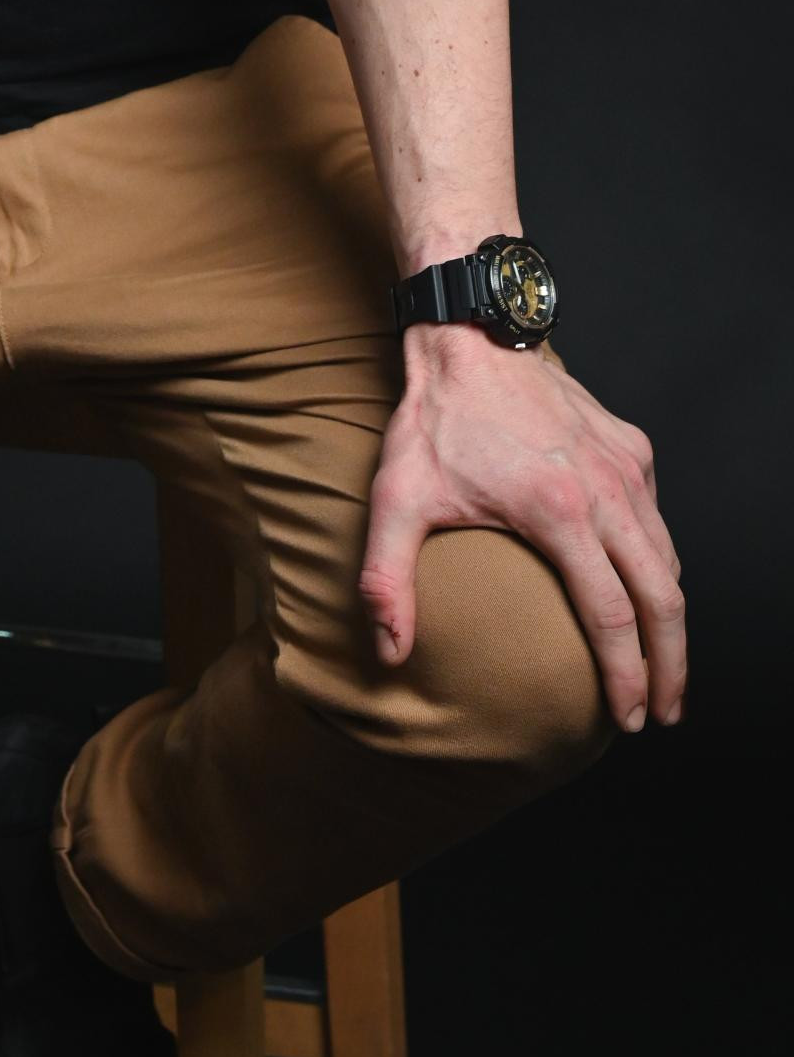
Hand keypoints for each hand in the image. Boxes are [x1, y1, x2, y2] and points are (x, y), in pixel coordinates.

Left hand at [358, 327, 685, 732]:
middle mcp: (607, 491)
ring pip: (668, 560)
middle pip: (663, 599)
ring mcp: (626, 467)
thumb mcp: (394, 498)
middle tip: (664, 713)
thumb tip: (388, 652)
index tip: (626, 718)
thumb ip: (386, 579)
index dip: (626, 677)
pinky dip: (660, 565)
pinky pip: (658, 520)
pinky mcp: (632, 447)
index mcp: (558, 512)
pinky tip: (644, 591)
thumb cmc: (433, 420)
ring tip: (663, 665)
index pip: (612, 617)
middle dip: (672, 666)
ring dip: (671, 619)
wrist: (469, 339)